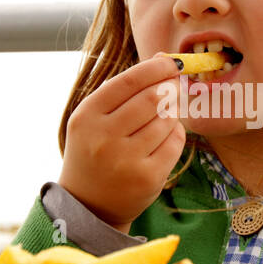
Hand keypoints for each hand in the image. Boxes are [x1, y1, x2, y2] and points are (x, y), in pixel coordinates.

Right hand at [59, 55, 185, 233]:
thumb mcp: (95, 117)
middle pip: (152, 98)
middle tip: (174, 86)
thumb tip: (162, 59)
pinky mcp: (148, 178)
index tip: (171, 62)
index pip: (129, 81)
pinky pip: (175, 142)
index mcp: (87, 116)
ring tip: (163, 116)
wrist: (88, 203)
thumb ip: (124, 89)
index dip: (156, 68)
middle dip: (169, 88)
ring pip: (167, 120)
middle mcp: (104, 138)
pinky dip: (175, 134)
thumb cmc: (95, 150)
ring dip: (172, 112)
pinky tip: (164, 137)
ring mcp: (126, 160)